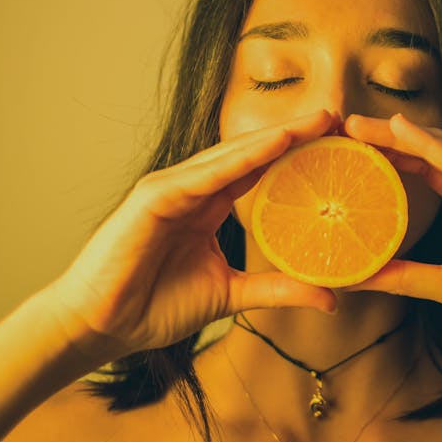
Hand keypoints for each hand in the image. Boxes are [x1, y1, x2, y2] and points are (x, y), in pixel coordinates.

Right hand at [41, 110, 338, 361]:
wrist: (102, 326)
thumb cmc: (154, 306)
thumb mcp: (231, 294)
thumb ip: (278, 289)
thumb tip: (331, 299)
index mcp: (209, 205)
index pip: (261, 170)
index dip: (298, 154)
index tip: (339, 141)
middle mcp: (193, 189)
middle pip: (251, 154)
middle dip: (294, 134)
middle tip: (337, 115)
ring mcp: (172, 189)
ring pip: (231, 156)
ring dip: (274, 137)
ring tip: (315, 121)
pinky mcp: (154, 197)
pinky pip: (204, 174)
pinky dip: (238, 158)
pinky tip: (271, 144)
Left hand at [343, 113, 441, 343]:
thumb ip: (406, 276)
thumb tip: (360, 277)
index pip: (421, 170)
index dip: (385, 159)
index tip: (346, 152)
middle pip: (426, 151)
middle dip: (385, 138)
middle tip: (343, 126)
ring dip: (402, 135)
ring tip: (363, 125)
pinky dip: (436, 145)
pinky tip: (405, 132)